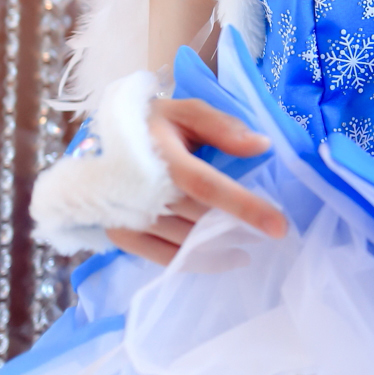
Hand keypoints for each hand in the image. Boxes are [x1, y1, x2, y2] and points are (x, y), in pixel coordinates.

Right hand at [107, 96, 286, 265]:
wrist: (94, 143)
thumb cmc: (149, 124)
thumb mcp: (185, 112)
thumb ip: (223, 127)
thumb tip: (262, 145)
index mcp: (161, 156)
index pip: (208, 186)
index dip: (245, 207)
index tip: (279, 226)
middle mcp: (142, 190)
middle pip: (200, 219)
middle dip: (237, 228)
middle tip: (267, 233)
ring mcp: (128, 216)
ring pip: (185, 243)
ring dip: (220, 247)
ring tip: (245, 245)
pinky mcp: (121, 234)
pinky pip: (165, 259)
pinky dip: (195, 262)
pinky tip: (220, 258)